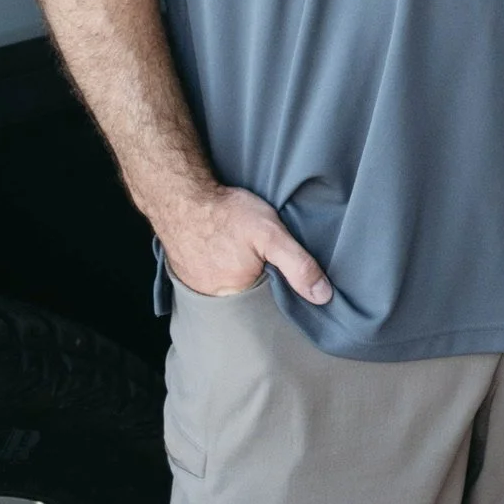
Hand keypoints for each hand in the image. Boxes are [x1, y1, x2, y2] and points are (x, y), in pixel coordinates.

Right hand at [162, 184, 332, 304]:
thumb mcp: (270, 234)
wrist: (180, 195)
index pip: (268, 307)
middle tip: (263, 259)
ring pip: (230, 289)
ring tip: (243, 253)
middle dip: (260, 284)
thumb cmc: (225, 214)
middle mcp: (215, 299)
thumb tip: (323, 296)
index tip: (285, 274)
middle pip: (249, 299)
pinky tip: (225, 252)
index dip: (280, 292)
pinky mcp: (186, 274)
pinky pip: (211, 278)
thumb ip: (298, 265)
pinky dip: (220, 268)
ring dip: (239, 276)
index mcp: (237, 298)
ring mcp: (197, 287)